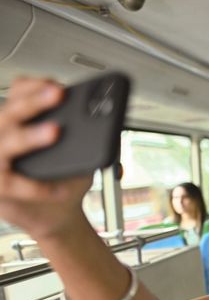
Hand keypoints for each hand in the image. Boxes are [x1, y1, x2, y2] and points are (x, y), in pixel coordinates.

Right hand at [0, 77, 92, 238]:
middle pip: (11, 112)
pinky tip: (59, 189)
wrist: (58, 215)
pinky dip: (38, 188)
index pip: (19, 93)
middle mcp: (3, 137)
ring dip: (30, 136)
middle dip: (35, 101)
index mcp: (20, 122)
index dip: (35, 86)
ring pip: (6, 144)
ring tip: (55, 132)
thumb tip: (107, 123)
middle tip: (58, 94)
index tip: (57, 84)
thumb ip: (87, 137)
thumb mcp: (81, 153)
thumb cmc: (66, 179)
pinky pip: (14, 184)